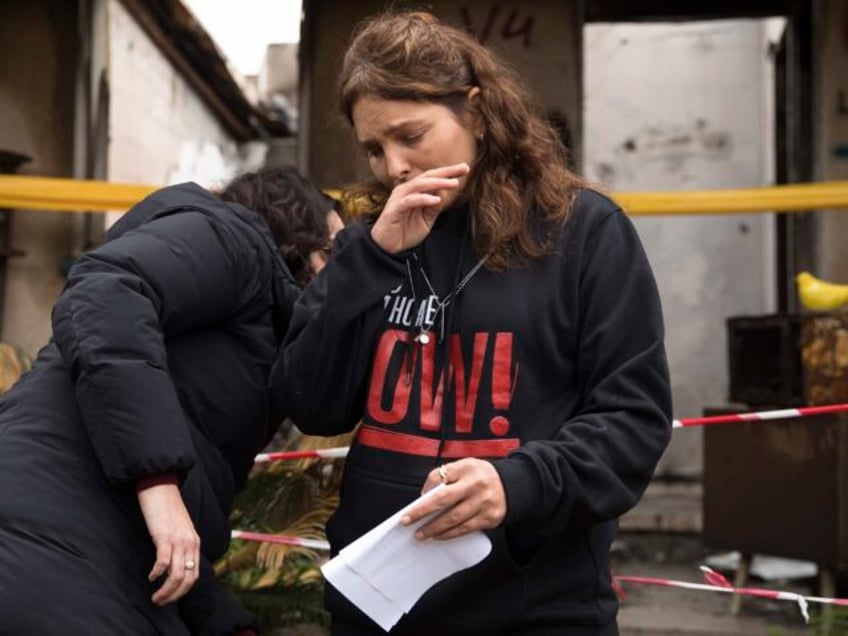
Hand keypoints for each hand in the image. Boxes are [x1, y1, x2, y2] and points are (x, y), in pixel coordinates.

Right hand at [137, 483, 200, 604]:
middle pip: (188, 579)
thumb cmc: (167, 510)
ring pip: (177, 574)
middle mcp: (190, 543)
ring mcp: (179, 539)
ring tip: (155, 596)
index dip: (183, 591)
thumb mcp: (179, 530)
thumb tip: (172, 566)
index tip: (171, 598)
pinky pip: (164, 561)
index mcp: (195, 543)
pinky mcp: (164, 535)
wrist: (161, 487)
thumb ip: (180, 547)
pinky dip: (157, 572)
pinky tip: (151, 576)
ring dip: (166, 590)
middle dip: (175, 595)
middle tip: (161, 602)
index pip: (195, 575)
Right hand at [371, 163, 469, 252]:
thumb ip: (434, 207)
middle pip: (428, 176)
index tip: (465, 169)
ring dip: (438, 183)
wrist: (388, 247)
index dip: (449, 173)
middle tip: (463, 168)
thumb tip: (444, 192)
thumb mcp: (426, 219)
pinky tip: (436, 200)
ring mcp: (399, 198)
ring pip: (420, 185)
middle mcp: (406, 190)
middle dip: (446, 172)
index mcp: (414, 191)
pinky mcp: (395, 208)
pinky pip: (410, 200)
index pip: (433, 178)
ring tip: (453, 183)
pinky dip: (424, 199)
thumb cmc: (405, 231)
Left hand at [400, 458, 506, 539]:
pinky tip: (438, 536)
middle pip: (442, 499)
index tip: (412, 504)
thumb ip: (445, 476)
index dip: (424, 490)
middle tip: (406, 521)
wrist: (513, 486)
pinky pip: (464, 528)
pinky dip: (449, 534)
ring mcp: (483, 502)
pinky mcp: (489, 518)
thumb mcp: (465, 467)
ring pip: (453, 518)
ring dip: (433, 528)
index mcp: (467, 468)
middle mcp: (475, 484)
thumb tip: (424, 496)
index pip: (439, 477)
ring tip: (420, 534)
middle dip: (421, 511)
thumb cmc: (481, 477)